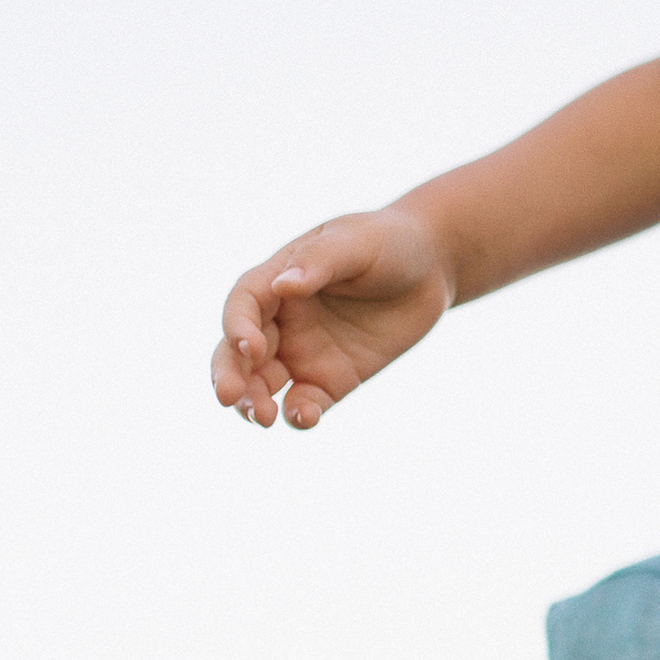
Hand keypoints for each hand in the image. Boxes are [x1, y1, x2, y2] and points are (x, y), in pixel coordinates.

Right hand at [212, 208, 451, 429]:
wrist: (431, 269)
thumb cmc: (387, 242)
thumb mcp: (356, 242)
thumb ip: (320, 260)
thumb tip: (283, 285)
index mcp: (277, 280)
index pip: (243, 306)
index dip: (237, 327)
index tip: (251, 347)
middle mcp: (282, 321)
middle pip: (238, 353)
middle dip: (229, 375)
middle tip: (228, 397)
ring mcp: (304, 353)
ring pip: (263, 384)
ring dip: (253, 402)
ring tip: (261, 417)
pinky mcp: (331, 380)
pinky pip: (305, 403)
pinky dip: (298, 415)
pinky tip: (304, 416)